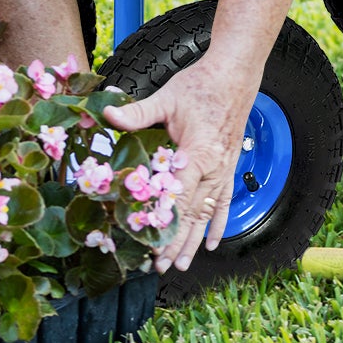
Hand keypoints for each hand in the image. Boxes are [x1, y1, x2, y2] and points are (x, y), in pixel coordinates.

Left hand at [101, 58, 257, 272]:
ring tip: (180, 265)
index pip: (178, 195)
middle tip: (159, 266)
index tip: (150, 242)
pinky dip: (219, 225)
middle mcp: (214, 169)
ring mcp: (224, 172)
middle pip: (192, 214)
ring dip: (194, 241)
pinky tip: (212, 244)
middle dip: (175, 242)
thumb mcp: (166, 98)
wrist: (234, 76)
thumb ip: (138, 113)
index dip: (165, 221)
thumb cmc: (201, 86)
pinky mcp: (229, 169)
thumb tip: (108, 115)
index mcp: (197, 153)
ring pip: (208, 215)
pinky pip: (225, 203)